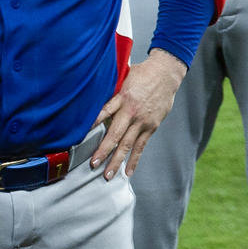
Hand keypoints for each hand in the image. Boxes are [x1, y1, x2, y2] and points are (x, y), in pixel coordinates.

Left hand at [91, 48, 186, 179]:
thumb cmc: (142, 73)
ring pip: (128, 144)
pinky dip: (134, 160)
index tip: (81, 136)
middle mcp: (132, 111)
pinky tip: (128, 171)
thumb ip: (111, 90)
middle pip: (115, 134)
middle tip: (93, 164)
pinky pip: (141, 146)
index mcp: (123, 97)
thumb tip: (94, 98)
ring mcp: (143, 121)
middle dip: (104, 150)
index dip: (93, 123)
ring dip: (117, 161)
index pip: (105, 112)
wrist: (166, 73)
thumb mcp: (124, 77)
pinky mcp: (151, 127)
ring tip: (107, 175)